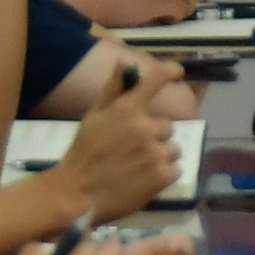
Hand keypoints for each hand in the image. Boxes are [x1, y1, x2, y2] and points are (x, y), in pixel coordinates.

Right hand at [48, 70, 183, 219]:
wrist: (75, 195)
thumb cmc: (82, 153)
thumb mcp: (93, 116)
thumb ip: (113, 88)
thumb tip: (125, 60)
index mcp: (127, 110)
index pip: (156, 79)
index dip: (170, 71)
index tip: (178, 72)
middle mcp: (145, 128)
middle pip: (167, 126)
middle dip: (154, 136)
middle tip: (133, 149)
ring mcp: (155, 153)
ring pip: (173, 149)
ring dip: (160, 156)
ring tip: (138, 167)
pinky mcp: (162, 177)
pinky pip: (176, 169)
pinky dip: (164, 175)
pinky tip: (145, 179)